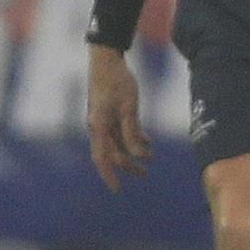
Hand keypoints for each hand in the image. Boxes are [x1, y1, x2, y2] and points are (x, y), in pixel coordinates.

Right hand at [87, 45, 150, 191]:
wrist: (107, 59)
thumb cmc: (116, 81)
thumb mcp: (128, 107)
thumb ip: (132, 132)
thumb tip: (137, 154)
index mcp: (98, 126)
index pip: (102, 158)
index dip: (109, 175)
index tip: (117, 190)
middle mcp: (98, 126)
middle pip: (112, 153)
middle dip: (127, 165)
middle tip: (144, 173)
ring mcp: (103, 120)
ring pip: (117, 143)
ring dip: (133, 151)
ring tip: (151, 157)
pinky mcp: (108, 113)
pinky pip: (120, 132)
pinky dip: (133, 138)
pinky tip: (147, 141)